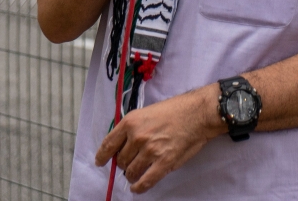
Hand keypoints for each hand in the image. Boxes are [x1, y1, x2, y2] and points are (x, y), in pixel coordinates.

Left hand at [95, 84, 223, 192]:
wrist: (197, 113)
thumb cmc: (174, 110)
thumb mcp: (146, 112)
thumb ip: (133, 128)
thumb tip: (123, 146)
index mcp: (131, 122)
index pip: (109, 144)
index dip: (102, 156)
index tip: (100, 162)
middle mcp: (138, 137)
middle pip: (121, 161)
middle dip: (124, 164)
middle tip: (131, 163)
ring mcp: (150, 150)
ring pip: (131, 172)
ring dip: (132, 176)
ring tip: (135, 175)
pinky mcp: (164, 162)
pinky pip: (146, 181)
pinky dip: (139, 187)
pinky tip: (137, 188)